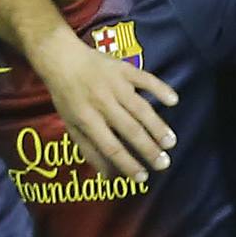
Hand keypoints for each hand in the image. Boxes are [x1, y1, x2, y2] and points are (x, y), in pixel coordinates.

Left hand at [31, 32, 177, 181]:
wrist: (62, 58)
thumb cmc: (67, 97)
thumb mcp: (71, 125)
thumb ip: (90, 150)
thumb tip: (109, 177)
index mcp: (86, 118)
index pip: (110, 146)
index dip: (127, 163)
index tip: (142, 178)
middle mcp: (101, 102)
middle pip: (129, 129)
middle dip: (148, 149)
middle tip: (163, 164)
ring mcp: (114, 84)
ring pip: (141, 108)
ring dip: (157, 126)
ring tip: (170, 143)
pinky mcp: (124, 69)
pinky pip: (146, 79)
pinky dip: (160, 88)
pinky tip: (173, 101)